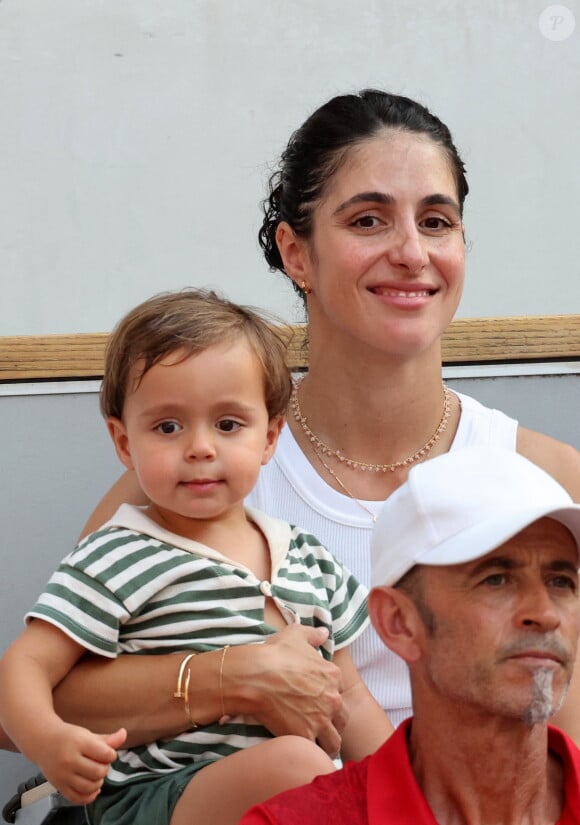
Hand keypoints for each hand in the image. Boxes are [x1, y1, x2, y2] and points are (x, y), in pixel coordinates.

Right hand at [38, 724, 125, 804]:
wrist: (43, 742)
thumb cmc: (68, 737)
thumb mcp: (87, 734)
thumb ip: (107, 739)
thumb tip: (124, 734)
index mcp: (79, 743)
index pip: (104, 754)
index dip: (111, 755)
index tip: (108, 754)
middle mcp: (70, 760)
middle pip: (98, 772)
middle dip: (105, 769)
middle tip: (101, 764)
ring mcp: (63, 775)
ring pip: (89, 786)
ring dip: (98, 782)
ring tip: (96, 775)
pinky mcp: (59, 786)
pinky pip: (77, 798)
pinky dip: (89, 796)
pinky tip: (92, 788)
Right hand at [230, 625, 346, 756]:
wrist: (255, 676)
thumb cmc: (274, 653)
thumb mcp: (296, 634)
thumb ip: (314, 634)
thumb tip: (324, 632)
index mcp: (332, 675)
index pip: (338, 691)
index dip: (328, 696)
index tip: (317, 700)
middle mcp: (332, 699)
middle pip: (342, 718)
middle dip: (333, 721)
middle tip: (319, 724)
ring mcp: (321, 720)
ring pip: (334, 740)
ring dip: (327, 742)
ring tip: (317, 744)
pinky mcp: (306, 736)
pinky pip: (316, 752)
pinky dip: (311, 754)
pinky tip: (303, 751)